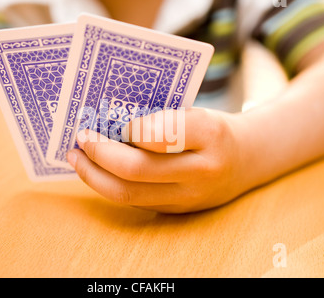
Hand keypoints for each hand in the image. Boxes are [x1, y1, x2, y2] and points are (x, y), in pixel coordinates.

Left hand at [66, 108, 249, 213]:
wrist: (246, 161)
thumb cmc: (214, 130)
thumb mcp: (197, 112)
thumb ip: (160, 118)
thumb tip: (107, 123)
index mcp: (210, 135)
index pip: (161, 133)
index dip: (130, 128)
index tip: (115, 121)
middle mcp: (201, 171)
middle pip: (137, 169)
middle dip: (100, 153)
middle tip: (81, 138)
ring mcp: (189, 197)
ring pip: (129, 194)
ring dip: (95, 176)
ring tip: (77, 157)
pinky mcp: (176, 211)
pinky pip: (134, 201)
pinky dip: (109, 184)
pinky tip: (96, 170)